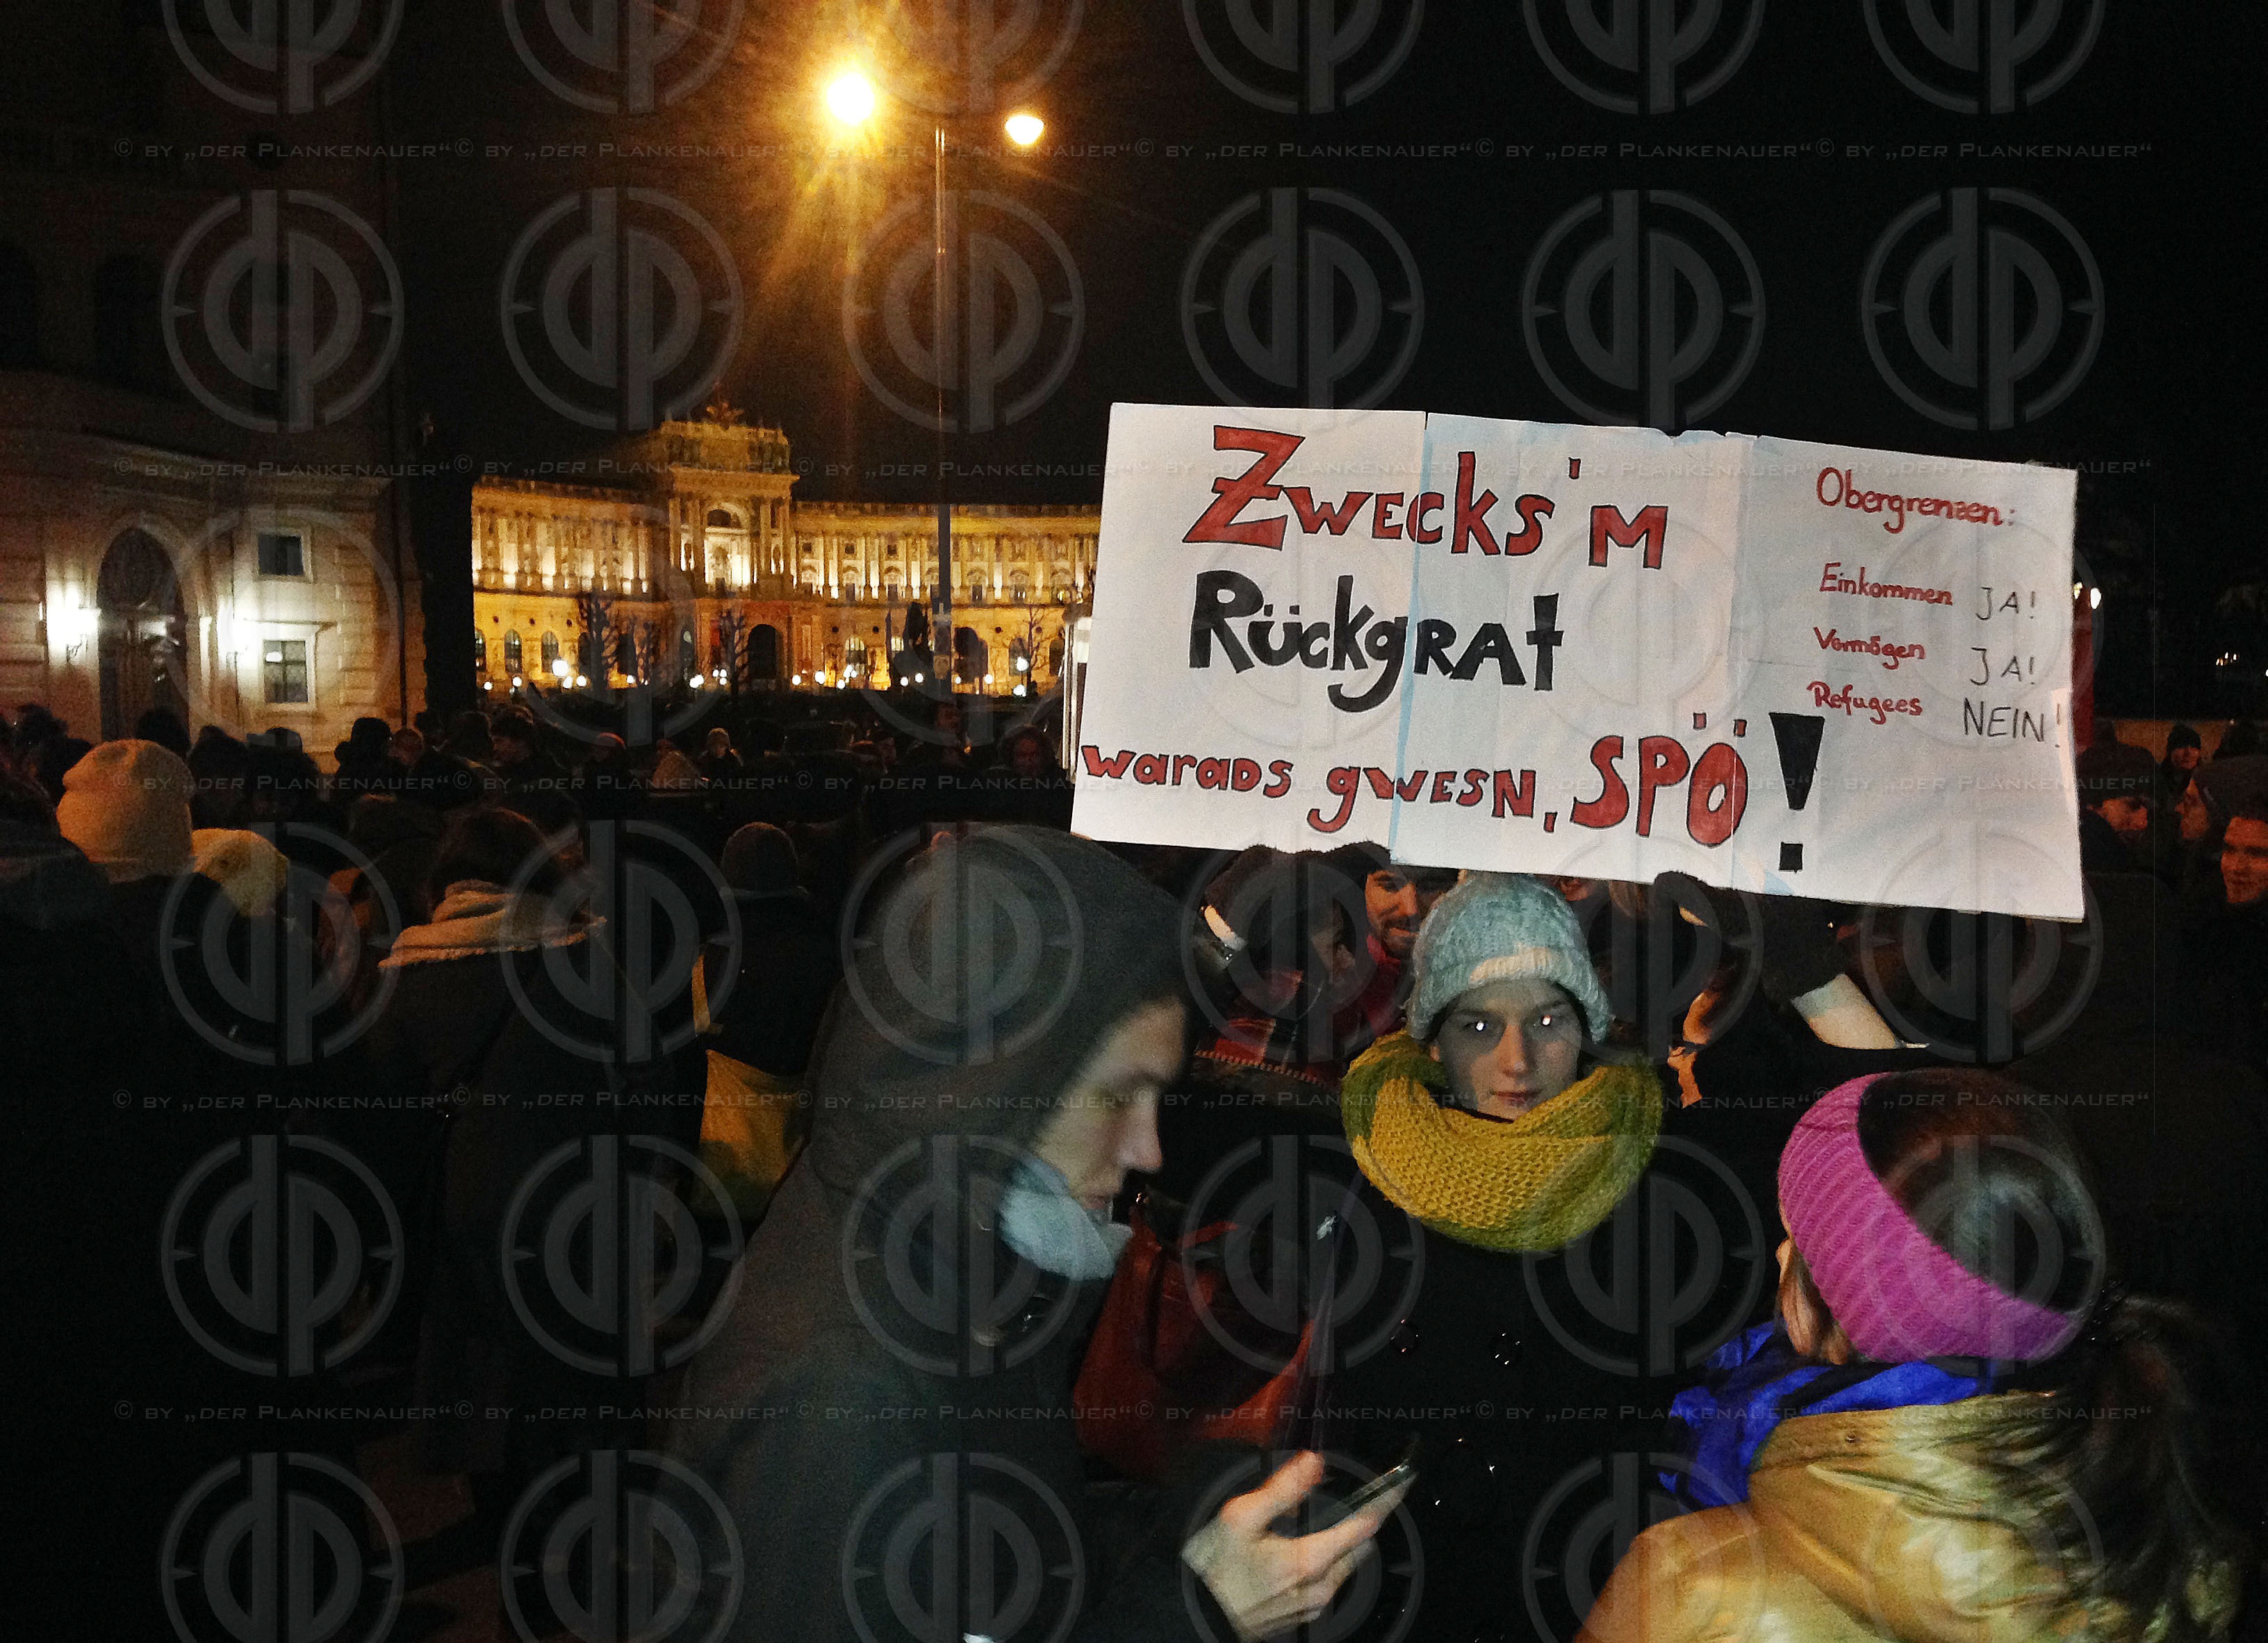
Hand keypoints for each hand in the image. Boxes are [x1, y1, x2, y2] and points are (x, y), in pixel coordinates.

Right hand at [1181, 1451, 1408, 1640]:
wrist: (1193, 1619)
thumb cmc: (1213, 1570)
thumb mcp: (1240, 1519)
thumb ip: (1282, 1489)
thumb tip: (1313, 1462)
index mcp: (1309, 1561)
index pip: (1363, 1527)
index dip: (1385, 1502)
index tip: (1402, 1483)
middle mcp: (1320, 1588)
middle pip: (1359, 1549)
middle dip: (1362, 1523)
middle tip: (1354, 1498)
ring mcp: (1312, 1606)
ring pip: (1345, 1567)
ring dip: (1343, 1543)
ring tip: (1322, 1523)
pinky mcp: (1301, 1616)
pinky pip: (1328, 1583)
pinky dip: (1327, 1562)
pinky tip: (1300, 1551)